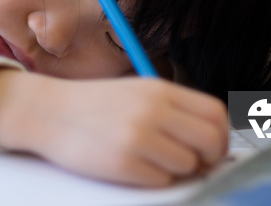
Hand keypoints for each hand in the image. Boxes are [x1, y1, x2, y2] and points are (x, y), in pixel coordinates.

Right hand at [0, 70, 227, 186]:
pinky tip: (133, 166)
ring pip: (188, 164)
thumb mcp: (138, 92)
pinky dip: (153, 178)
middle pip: (211, 140)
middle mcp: (153, 110)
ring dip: (177, 169)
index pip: (215, 112)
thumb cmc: (95, 105)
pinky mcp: (123, 162)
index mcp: (160, 89)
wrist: (49, 112)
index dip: (221, 135)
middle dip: (210, 157)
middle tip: (195, 163)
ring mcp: (139, 136)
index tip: (211, 147)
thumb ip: (173, 109)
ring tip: (153, 161)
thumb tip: (211, 139)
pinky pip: (161, 181)